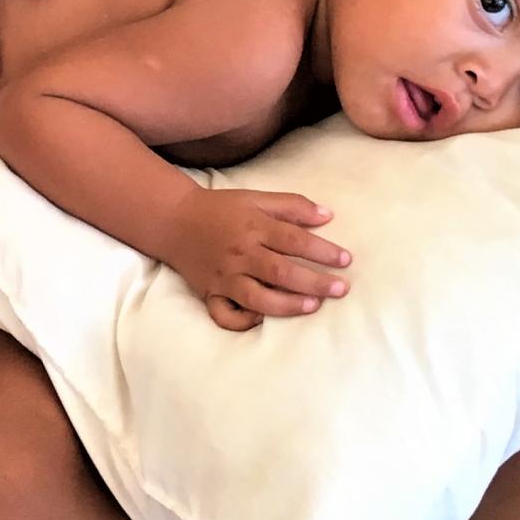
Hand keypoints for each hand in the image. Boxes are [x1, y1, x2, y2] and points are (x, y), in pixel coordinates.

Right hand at [157, 188, 348, 332]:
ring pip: (259, 298)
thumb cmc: (220, 209)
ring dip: (289, 304)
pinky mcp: (210, 293)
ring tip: (313, 305)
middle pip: (282, 273)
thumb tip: (328, 215)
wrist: (174, 219)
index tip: (345, 259)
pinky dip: (243, 322)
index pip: (294, 240)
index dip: (323, 251)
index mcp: (253, 227)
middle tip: (341, 288)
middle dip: (316, 282)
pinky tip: (263, 319)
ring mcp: (225, 277)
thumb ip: (291, 205)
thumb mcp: (255, 198)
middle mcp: (241, 254)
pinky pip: (226, 315)